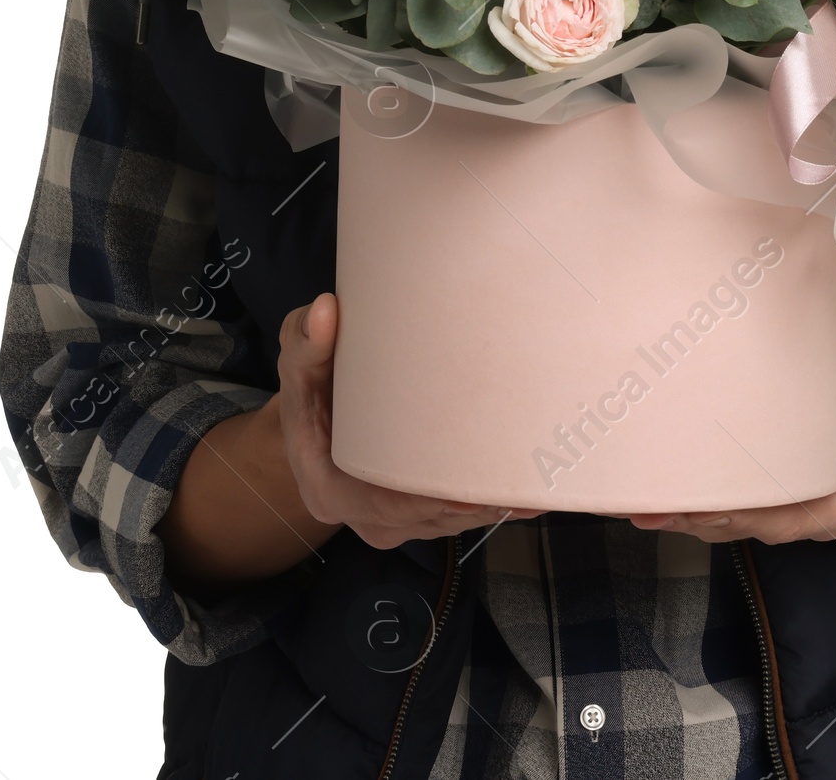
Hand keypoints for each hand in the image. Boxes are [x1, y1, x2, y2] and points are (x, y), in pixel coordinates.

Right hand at [277, 292, 543, 551]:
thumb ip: (306, 341)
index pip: (386, 506)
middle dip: (477, 500)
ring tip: (537, 479)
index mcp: (331, 490)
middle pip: (430, 518)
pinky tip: (533, 493)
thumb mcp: (298, 363)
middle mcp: (365, 517)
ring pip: (451, 521)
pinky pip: (458, 516)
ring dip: (492, 504)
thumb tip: (326, 311)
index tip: (472, 490)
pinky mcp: (419, 516)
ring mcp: (395, 523)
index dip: (431, 500)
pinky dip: (493, 504)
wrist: (315, 420)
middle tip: (522, 474)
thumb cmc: (310, 391)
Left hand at [627, 280, 835, 545]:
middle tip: (649, 502)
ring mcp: (770, 514)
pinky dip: (682, 505)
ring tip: (632, 502)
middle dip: (691, 515)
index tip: (703, 508)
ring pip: (717, 523)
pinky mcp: (754, 501)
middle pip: (734, 524)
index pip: (779, 518)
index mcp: (830, 502)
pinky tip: (643, 497)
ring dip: (676, 513)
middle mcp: (793, 518)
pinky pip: (715, 510)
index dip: (740, 515)